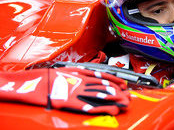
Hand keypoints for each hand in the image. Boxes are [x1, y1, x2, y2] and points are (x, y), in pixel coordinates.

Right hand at [0, 67, 129, 114]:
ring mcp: (78, 92)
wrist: (37, 83)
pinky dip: (102, 108)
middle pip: (106, 86)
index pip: (105, 76)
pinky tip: (112, 110)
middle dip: (119, 92)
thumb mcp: (71, 70)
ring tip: (124, 103)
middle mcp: (83, 82)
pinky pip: (90, 106)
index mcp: (83, 73)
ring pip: (101, 95)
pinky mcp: (72, 102)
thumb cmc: (52, 76)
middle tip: (128, 96)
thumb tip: (98, 74)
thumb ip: (85, 72)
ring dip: (115, 99)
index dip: (117, 80)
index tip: (125, 84)